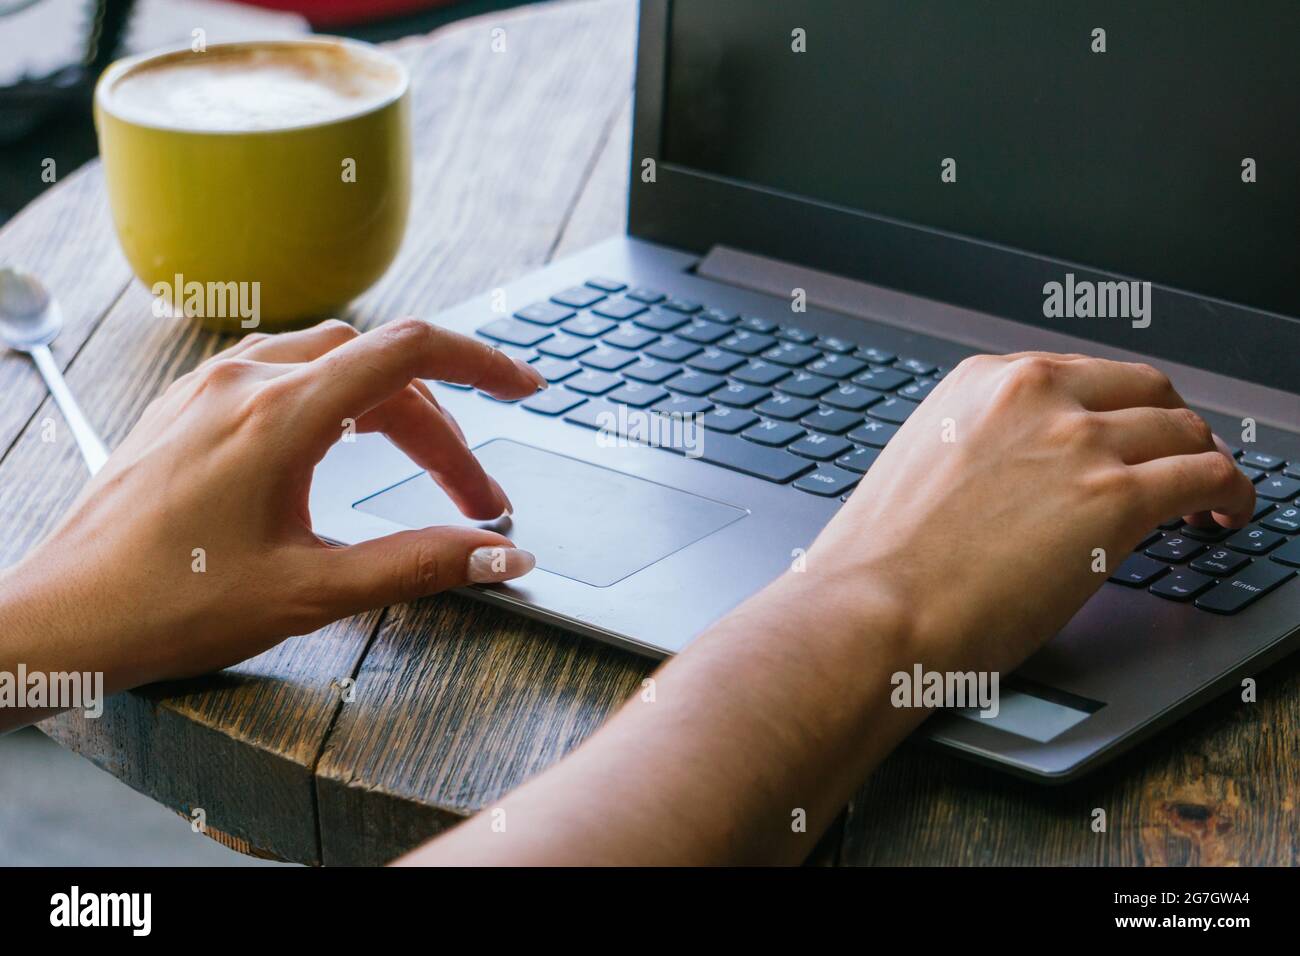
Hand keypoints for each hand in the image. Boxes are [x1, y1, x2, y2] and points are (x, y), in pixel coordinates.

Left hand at [0, 318, 545, 693]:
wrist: (59, 620)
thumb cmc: (166, 606)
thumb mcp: (309, 592)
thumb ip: (417, 566)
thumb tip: (501, 556)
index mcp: (279, 416)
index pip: (408, 354)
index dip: (483, 364)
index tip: (527, 389)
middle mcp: (244, 383)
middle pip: (378, 368)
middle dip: (442, 428)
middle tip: (476, 498)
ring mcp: (209, 388)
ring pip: (330, 361)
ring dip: (390, 406)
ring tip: (424, 461)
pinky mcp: (187, 406)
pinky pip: (281, 371)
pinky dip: (336, 397)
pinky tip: (342, 440)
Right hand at [800, 352, 1254, 676]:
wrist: (873, 607)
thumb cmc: (879, 562)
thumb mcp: (922, 467)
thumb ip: (979, 449)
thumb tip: (1022, 479)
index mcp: (984, 381)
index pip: (1083, 376)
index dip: (1118, 410)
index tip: (1127, 438)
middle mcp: (1036, 393)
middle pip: (1145, 391)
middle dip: (1170, 427)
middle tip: (1178, 463)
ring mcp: (1079, 440)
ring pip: (1185, 430)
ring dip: (1205, 462)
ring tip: (1211, 500)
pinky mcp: (1116, 497)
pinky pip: (1209, 476)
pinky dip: (1232, 493)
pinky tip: (1227, 516)